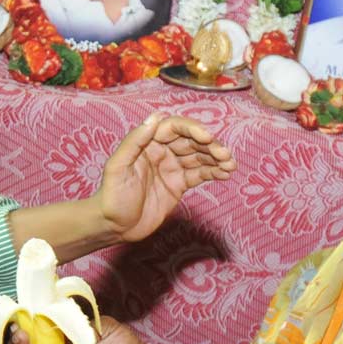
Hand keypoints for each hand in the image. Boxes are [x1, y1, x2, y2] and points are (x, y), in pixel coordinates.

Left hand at [97, 113, 235, 241]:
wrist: (114, 226)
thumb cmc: (111, 196)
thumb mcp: (117, 167)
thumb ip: (134, 141)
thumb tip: (155, 117)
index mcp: (147, 143)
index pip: (174, 128)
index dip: (192, 129)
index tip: (207, 138)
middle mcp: (162, 151)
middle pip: (191, 141)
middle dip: (210, 146)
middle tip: (225, 155)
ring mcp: (172, 168)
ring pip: (199, 157)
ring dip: (216, 159)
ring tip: (231, 165)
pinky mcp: (179, 184)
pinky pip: (199, 174)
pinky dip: (213, 172)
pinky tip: (225, 173)